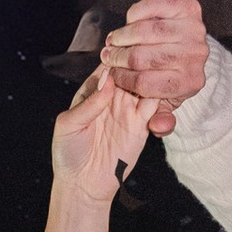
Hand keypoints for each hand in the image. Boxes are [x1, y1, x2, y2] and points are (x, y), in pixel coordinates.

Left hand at [44, 56, 159, 231]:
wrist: (83, 185)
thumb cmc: (68, 153)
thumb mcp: (69, 125)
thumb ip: (88, 103)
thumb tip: (108, 80)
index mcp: (93, 89)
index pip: (110, 63)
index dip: (119, 53)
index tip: (127, 46)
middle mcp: (113, 95)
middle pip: (132, 68)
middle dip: (141, 59)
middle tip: (148, 55)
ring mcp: (129, 109)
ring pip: (147, 82)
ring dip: (153, 75)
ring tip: (156, 71)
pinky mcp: (142, 125)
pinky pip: (156, 106)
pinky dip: (162, 95)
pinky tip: (162, 90)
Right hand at [101, 0, 210, 133]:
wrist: (192, 48)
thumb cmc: (172, 77)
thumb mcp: (167, 102)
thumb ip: (161, 119)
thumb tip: (159, 127)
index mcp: (189, 83)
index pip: (143, 83)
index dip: (121, 78)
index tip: (111, 75)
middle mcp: (195, 56)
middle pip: (142, 57)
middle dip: (118, 57)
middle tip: (108, 56)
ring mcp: (194, 30)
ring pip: (146, 31)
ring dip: (123, 35)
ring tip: (114, 40)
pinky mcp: (189, 8)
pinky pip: (155, 6)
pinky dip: (137, 12)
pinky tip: (130, 21)